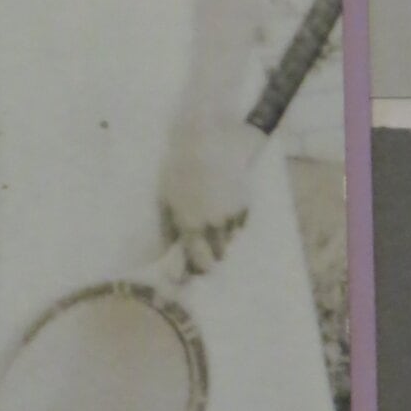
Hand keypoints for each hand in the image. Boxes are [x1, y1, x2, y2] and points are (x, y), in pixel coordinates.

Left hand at [159, 113, 265, 274]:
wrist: (206, 143)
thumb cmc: (178, 170)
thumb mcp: (165, 200)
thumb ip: (168, 230)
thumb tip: (170, 254)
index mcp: (190, 225)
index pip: (201, 261)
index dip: (200, 267)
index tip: (198, 267)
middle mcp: (213, 224)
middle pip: (218, 254)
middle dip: (211, 252)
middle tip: (204, 241)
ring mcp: (231, 215)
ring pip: (230, 240)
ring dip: (222, 236)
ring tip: (212, 217)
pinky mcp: (245, 205)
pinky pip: (240, 225)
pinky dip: (233, 222)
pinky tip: (223, 206)